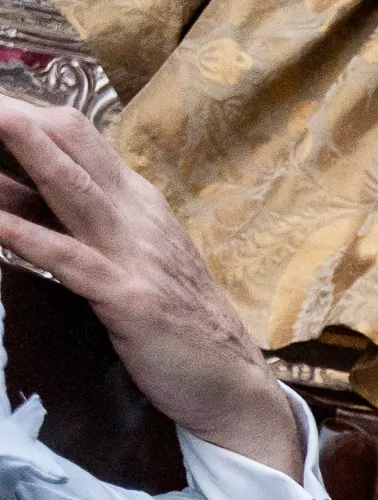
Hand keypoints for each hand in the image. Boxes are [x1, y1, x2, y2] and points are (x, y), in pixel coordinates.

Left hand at [0, 101, 301, 476]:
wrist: (235, 387)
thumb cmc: (180, 327)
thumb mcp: (134, 261)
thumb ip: (83, 227)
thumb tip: (14, 196)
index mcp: (138, 202)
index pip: (75, 134)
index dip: (23, 113)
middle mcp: (137, 214)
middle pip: (70, 139)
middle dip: (13, 115)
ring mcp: (135, 254)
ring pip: (69, 185)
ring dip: (22, 149)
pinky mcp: (130, 298)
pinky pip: (68, 259)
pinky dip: (26, 236)